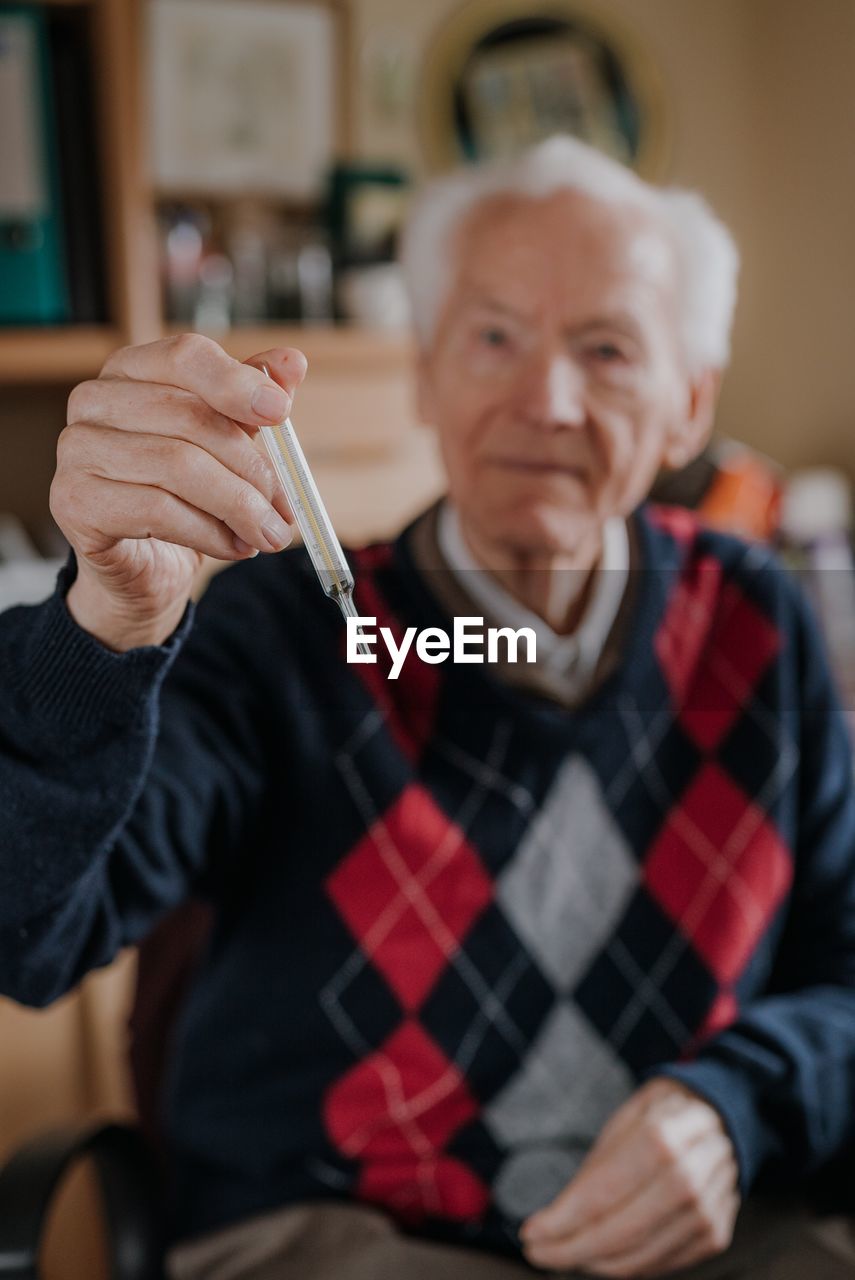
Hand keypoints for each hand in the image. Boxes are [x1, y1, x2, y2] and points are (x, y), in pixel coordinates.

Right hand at [51, 335, 305, 649]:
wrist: (145, 567)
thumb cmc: (184, 497)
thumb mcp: (227, 446)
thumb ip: (253, 405)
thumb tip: (292, 363)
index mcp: (132, 370)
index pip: (186, 356)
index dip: (238, 382)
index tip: (281, 412)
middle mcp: (94, 400)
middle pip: (191, 417)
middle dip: (252, 468)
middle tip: (285, 509)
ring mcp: (77, 450)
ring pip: (178, 466)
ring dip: (238, 507)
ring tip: (266, 533)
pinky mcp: (75, 501)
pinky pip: (157, 511)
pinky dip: (209, 533)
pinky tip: (233, 546)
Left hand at [519, 1078, 739, 1276]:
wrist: (726, 1117)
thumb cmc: (662, 1114)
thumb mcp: (625, 1117)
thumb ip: (597, 1167)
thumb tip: (559, 1217)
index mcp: (663, 1138)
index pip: (602, 1195)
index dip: (561, 1221)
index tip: (529, 1232)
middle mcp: (689, 1180)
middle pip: (618, 1233)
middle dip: (570, 1250)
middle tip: (536, 1252)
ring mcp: (706, 1212)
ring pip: (637, 1258)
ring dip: (592, 1263)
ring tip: (562, 1253)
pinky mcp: (714, 1235)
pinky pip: (659, 1264)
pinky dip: (623, 1265)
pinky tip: (599, 1255)